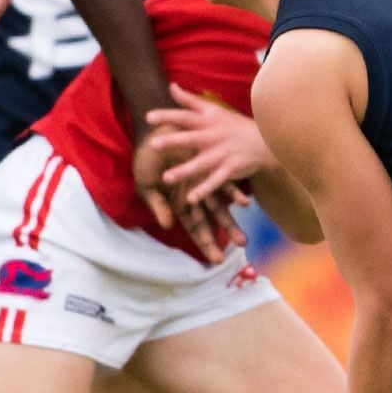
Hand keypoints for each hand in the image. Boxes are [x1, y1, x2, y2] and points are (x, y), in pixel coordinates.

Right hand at [132, 130, 235, 263]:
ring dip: (232, 221)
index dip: (206, 243)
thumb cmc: (146, 160)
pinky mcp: (208, 166)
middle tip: (241, 247)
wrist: (152, 133)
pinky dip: (233, 191)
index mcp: (178, 204)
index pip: (195, 228)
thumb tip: (166, 226)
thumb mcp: (147, 186)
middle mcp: (194, 196)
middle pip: (212, 221)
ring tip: (245, 233)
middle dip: (225, 234)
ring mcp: (203, 183)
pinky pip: (223, 182)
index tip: (216, 260)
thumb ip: (158, 206)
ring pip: (220, 207)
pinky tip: (244, 201)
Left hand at [147, 85, 273, 199]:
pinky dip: (205, 190)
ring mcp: (223, 154)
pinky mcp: (231, 169)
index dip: (168, 116)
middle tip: (153, 144)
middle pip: (191, 138)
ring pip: (202, 163)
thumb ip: (190, 100)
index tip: (149, 117)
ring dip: (185, 171)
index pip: (185, 116)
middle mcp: (214, 136)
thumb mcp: (214, 110)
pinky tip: (191, 199)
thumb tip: (171, 86)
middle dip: (173, 141)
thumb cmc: (234, 125)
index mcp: (208, 121)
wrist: (266, 141)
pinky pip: (216, 181)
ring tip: (167, 178)